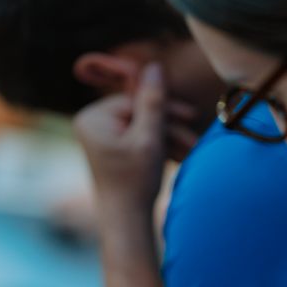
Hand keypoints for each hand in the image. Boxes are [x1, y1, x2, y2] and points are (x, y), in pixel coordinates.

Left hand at [74, 64, 197, 206]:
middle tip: (194, 139)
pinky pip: (139, 137)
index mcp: (93, 117)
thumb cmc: (135, 181)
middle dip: (169, 127)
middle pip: (141, 112)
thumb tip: (154, 66)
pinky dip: (158, 146)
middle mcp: (92, 123)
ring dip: (169, 138)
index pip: (137, 100)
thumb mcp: (149, 138)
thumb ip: (153, 101)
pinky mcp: (111, 147)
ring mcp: (100, 135)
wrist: (127, 219)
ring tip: (190, 152)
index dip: (166, 108)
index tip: (192, 115)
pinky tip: (178, 156)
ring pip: (143, 126)